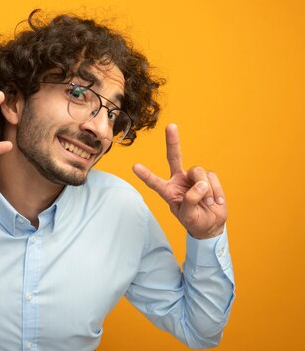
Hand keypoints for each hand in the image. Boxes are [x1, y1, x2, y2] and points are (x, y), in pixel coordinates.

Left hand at [132, 123, 226, 238]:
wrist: (212, 223)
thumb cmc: (195, 220)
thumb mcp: (188, 216)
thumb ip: (190, 201)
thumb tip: (200, 184)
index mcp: (168, 191)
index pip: (155, 182)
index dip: (146, 175)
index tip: (135, 167)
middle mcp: (179, 180)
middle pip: (174, 157)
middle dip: (173, 141)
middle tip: (171, 126)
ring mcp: (193, 178)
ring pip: (198, 172)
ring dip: (206, 190)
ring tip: (207, 203)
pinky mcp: (208, 177)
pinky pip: (212, 177)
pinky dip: (216, 190)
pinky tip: (215, 201)